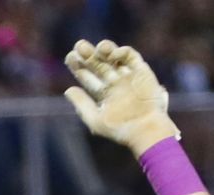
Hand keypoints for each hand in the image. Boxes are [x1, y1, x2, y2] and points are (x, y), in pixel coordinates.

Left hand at [63, 39, 178, 154]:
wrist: (145, 129)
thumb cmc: (120, 129)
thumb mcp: (95, 120)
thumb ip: (82, 105)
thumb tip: (68, 90)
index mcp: (103, 94)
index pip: (87, 76)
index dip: (78, 66)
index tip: (70, 57)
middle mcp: (115, 83)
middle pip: (98, 64)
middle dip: (88, 54)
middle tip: (79, 46)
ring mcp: (128, 76)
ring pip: (113, 57)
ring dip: (104, 49)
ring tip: (98, 48)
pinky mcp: (142, 71)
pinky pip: (130, 56)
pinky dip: (121, 51)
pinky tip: (113, 54)